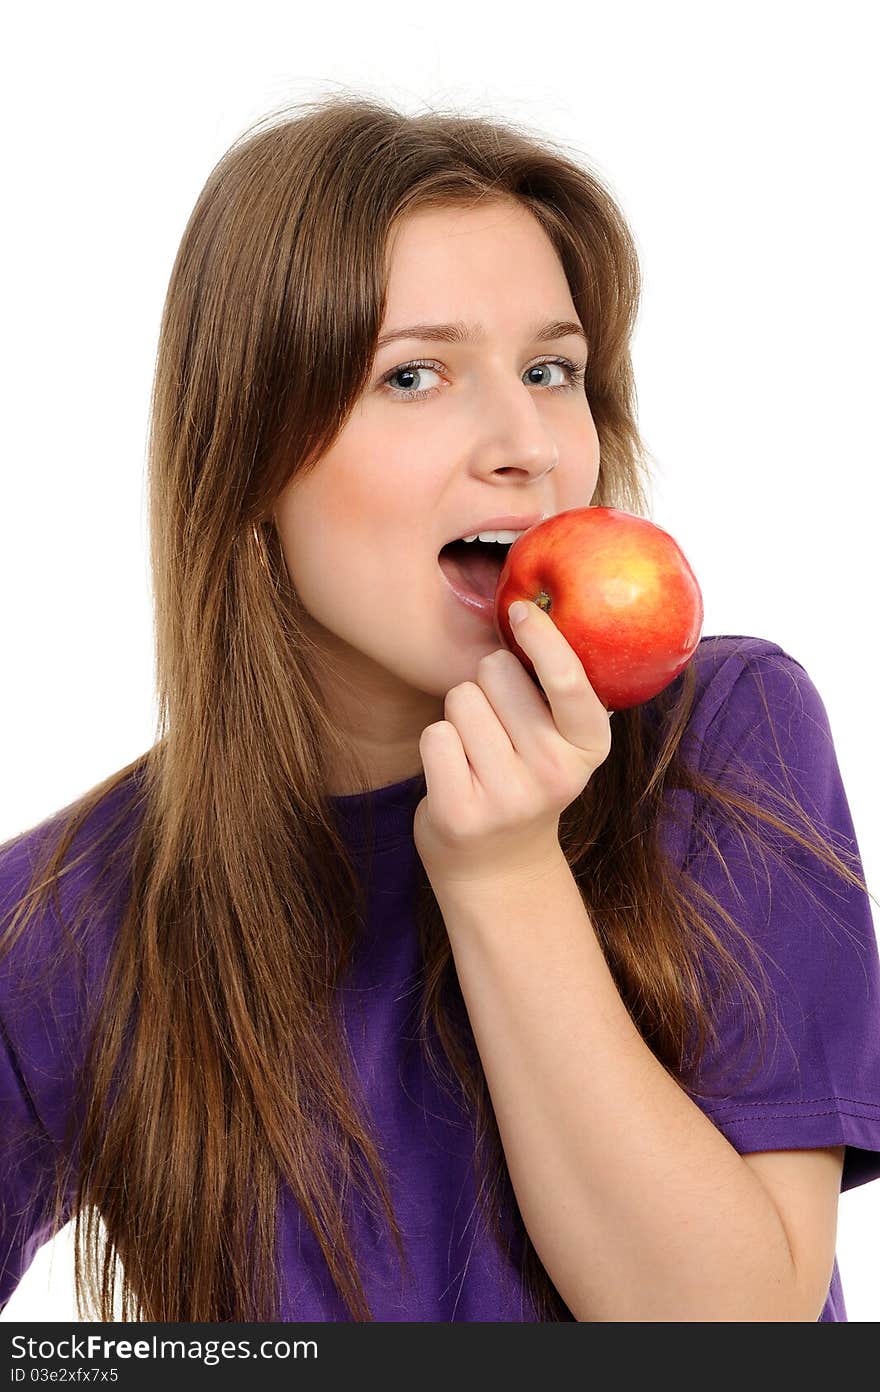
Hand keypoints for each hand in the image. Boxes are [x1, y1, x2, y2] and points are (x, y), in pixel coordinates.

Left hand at [413, 599, 612, 887]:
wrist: (498, 868)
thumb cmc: (523, 778)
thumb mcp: (558, 740)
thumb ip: (551, 689)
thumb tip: (527, 612)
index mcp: (590, 746)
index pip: (568, 679)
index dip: (543, 636)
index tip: (522, 609)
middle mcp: (556, 773)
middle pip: (496, 673)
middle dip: (485, 683)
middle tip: (496, 726)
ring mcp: (508, 797)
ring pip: (460, 699)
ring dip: (458, 716)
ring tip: (476, 753)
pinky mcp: (460, 813)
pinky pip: (435, 735)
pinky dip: (437, 745)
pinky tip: (455, 773)